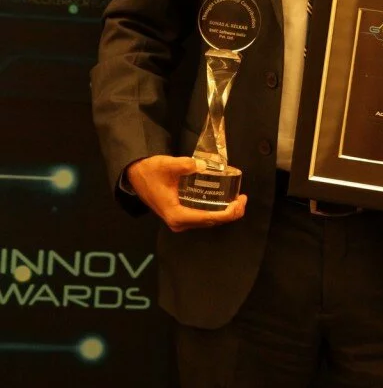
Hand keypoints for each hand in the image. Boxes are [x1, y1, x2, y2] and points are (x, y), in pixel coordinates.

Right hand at [126, 155, 246, 232]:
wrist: (135, 175)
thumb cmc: (150, 171)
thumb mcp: (166, 165)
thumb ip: (184, 165)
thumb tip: (203, 165)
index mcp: (176, 214)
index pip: (208, 218)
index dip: (228, 213)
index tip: (239, 202)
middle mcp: (179, 222)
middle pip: (211, 222)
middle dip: (230, 213)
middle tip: (243, 199)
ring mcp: (180, 221)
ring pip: (208, 221)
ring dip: (225, 212)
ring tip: (238, 199)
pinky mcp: (181, 216)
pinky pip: (203, 216)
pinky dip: (216, 210)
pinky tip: (225, 200)